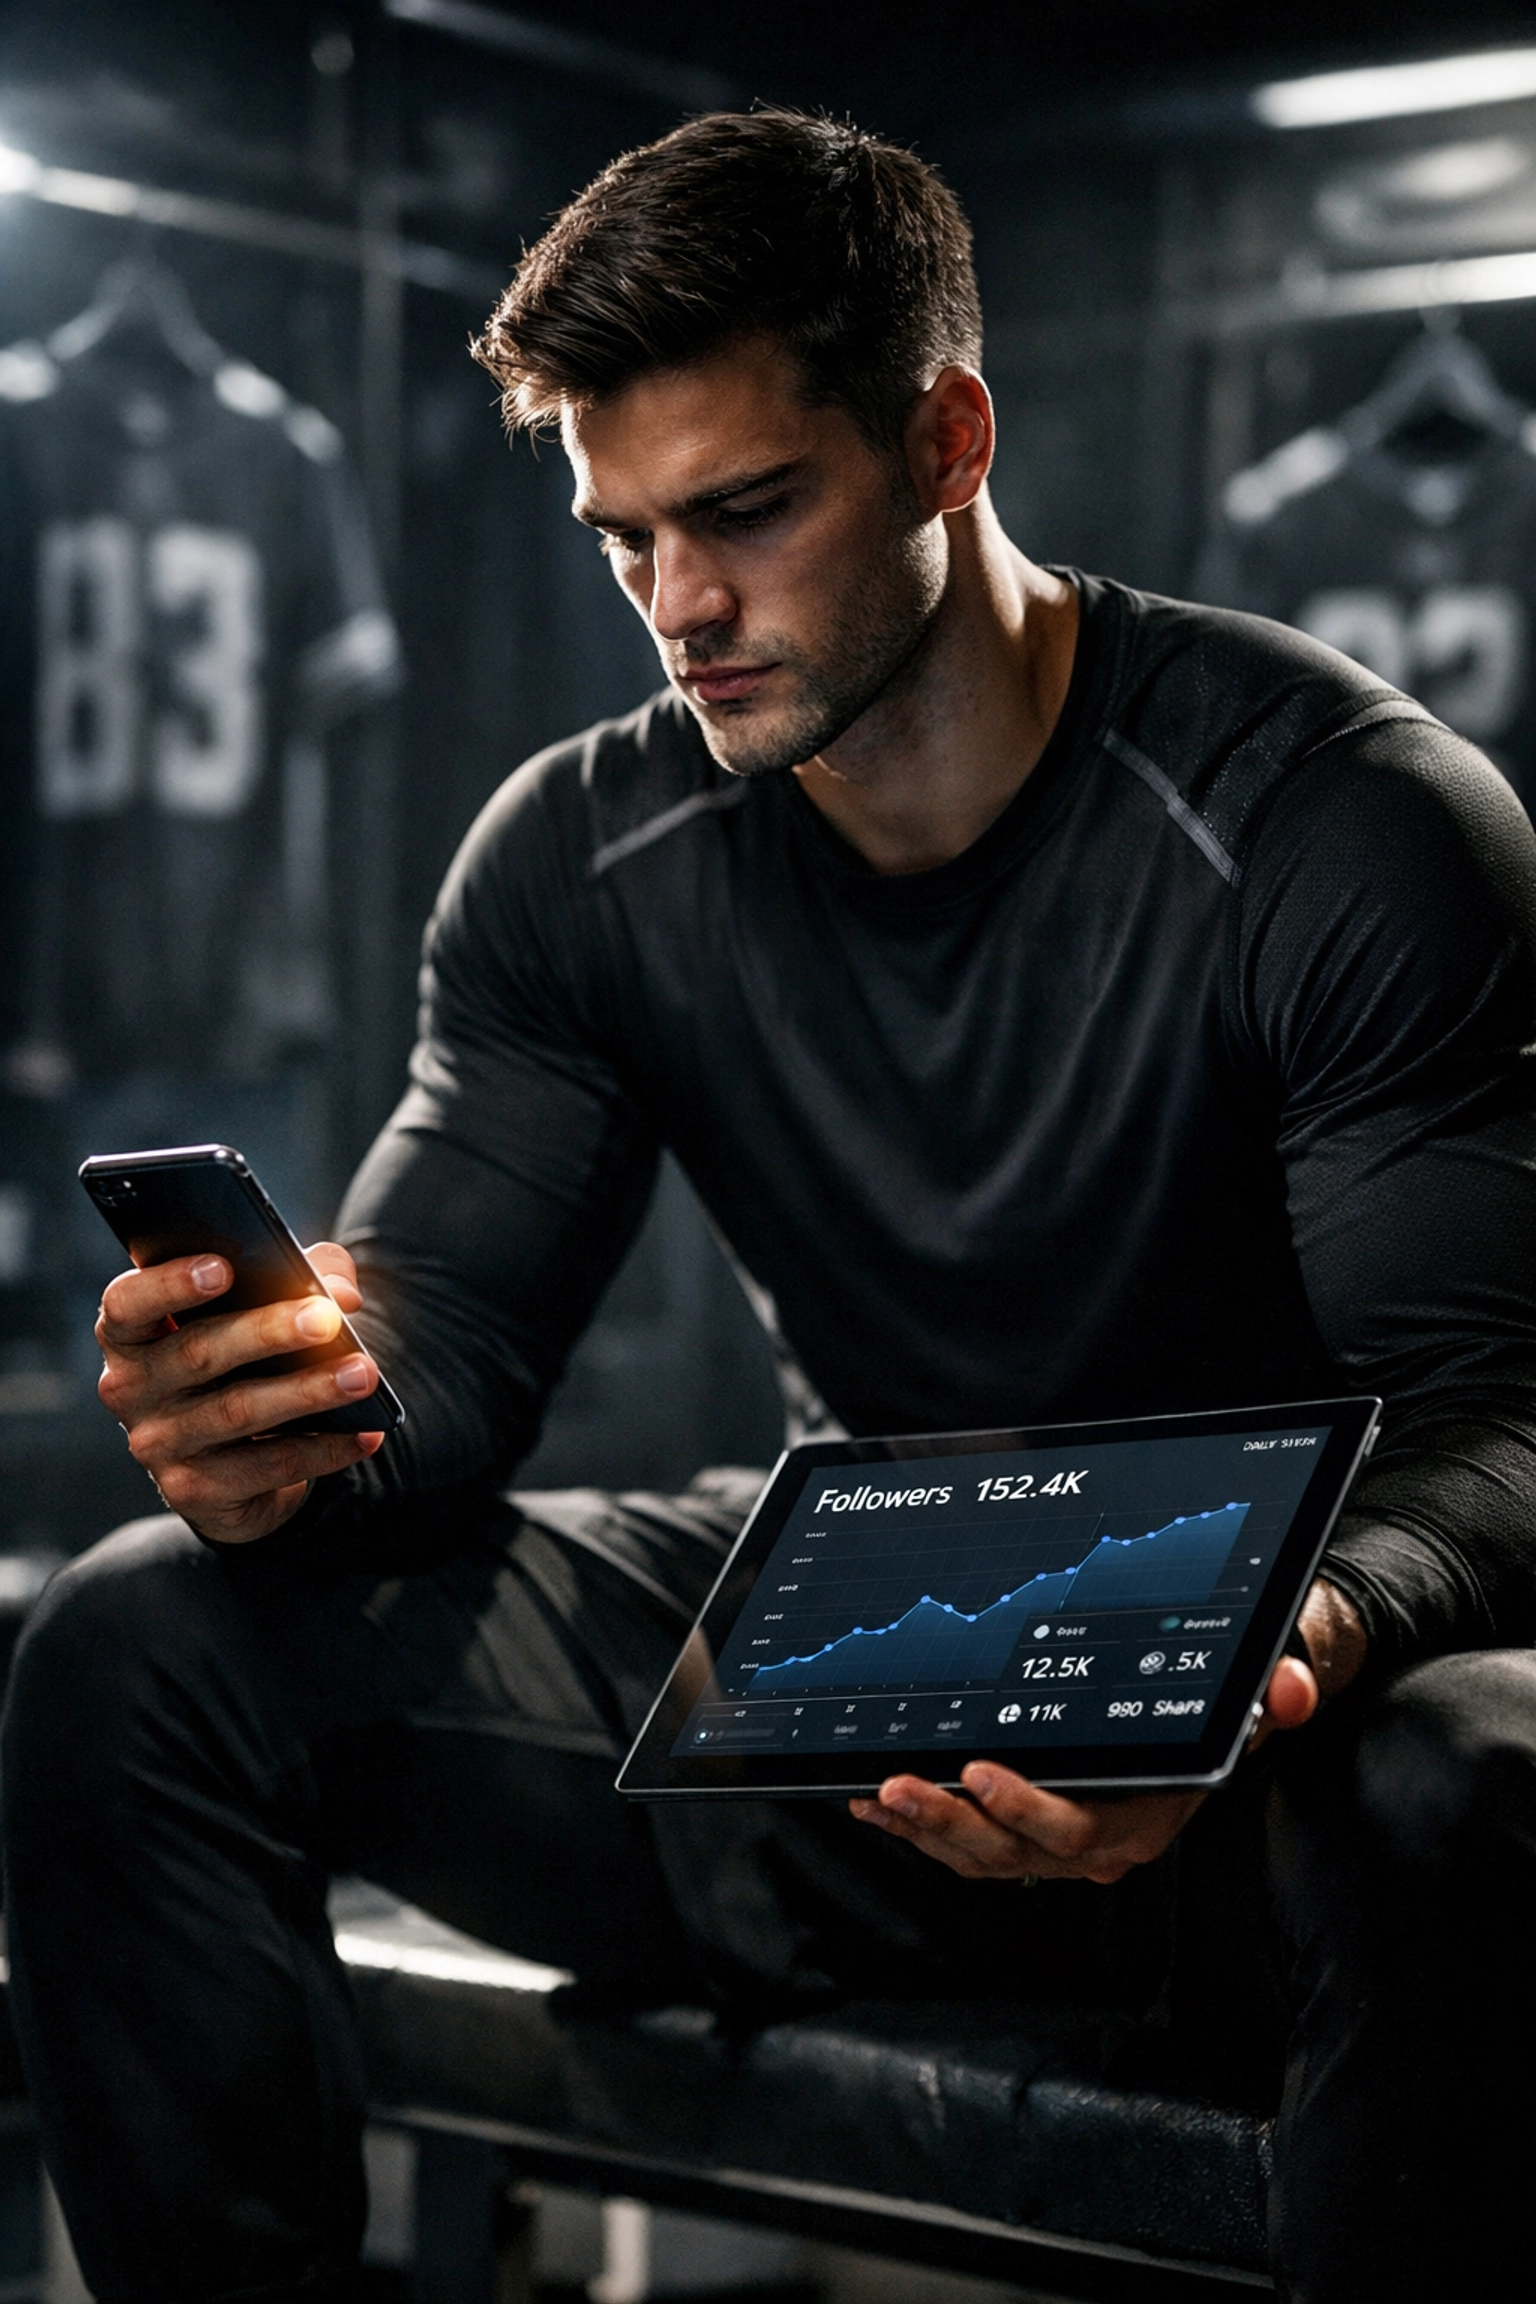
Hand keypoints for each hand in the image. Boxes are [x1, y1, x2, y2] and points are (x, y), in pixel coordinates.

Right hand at [96, 1244, 383, 1545]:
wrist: (234, 1459)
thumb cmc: (246, 1359)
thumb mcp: (264, 1308)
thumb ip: (303, 1277)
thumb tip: (342, 1294)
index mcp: (133, 1332)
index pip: (127, 1304)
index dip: (170, 1283)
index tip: (224, 1268)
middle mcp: (130, 1389)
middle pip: (198, 1353)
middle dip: (268, 1332)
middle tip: (327, 1320)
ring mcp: (157, 1444)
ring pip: (237, 1411)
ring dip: (307, 1392)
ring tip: (363, 1374)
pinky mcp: (192, 1491)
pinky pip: (266, 1466)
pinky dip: (323, 1448)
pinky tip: (365, 1433)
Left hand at [849, 1577, 1367, 1883]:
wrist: (1224, 1712)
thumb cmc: (1228, 1698)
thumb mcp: (1263, 1685)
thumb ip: (1280, 1691)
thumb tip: (1291, 1692)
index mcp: (1147, 1818)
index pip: (1078, 1831)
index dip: (1025, 1810)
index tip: (980, 1770)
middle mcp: (1101, 1844)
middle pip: (1015, 1851)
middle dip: (950, 1822)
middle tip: (900, 1785)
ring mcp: (1060, 1843)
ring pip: (983, 1855)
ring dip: (925, 1830)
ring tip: (876, 1795)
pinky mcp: (1028, 1831)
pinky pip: (969, 1842)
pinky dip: (920, 1828)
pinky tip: (876, 1803)